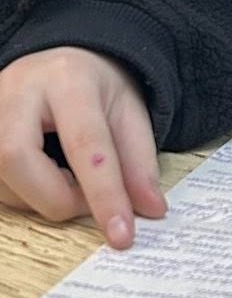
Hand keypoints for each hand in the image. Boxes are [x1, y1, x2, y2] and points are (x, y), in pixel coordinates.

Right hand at [0, 48, 165, 248]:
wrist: (63, 62)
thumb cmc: (97, 88)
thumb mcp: (131, 114)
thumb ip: (140, 163)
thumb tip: (151, 210)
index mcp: (68, 79)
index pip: (85, 143)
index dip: (104, 194)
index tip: (121, 234)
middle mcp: (17, 89)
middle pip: (17, 157)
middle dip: (57, 198)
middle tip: (88, 203)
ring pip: (0, 177)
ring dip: (41, 198)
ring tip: (70, 182)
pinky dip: (25, 195)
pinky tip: (45, 179)